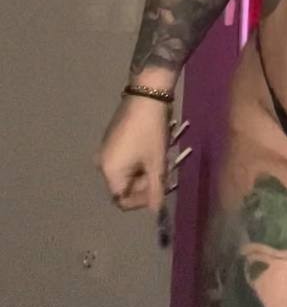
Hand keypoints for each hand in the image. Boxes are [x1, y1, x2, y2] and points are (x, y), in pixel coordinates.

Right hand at [96, 94, 169, 211]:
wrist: (146, 95)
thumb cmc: (150, 131)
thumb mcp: (156, 163)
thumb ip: (155, 190)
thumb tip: (155, 211)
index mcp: (110, 172)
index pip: (122, 200)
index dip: (141, 200)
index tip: (159, 190)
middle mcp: (102, 163)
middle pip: (124, 186)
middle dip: (145, 183)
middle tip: (163, 173)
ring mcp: (105, 150)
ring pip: (126, 172)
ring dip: (143, 171)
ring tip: (160, 159)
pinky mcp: (110, 138)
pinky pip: (123, 158)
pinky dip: (138, 159)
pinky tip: (151, 149)